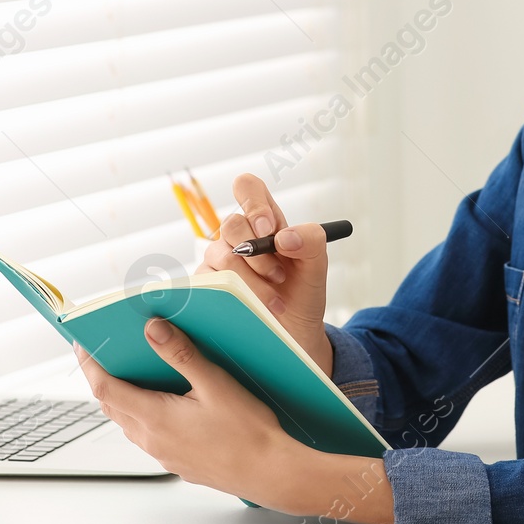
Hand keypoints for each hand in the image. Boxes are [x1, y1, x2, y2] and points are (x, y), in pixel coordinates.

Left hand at [75, 322, 394, 523]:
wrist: (273, 474)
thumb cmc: (249, 432)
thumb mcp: (216, 383)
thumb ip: (181, 353)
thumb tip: (152, 329)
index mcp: (155, 418)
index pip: (105, 388)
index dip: (89, 364)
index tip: (82, 343)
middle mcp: (153, 440)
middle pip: (112, 405)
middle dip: (104, 377)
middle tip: (105, 351)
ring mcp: (165, 455)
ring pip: (129, 422)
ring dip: (124, 397)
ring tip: (134, 371)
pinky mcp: (179, 463)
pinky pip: (149, 435)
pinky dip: (144, 413)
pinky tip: (167, 401)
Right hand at [197, 173, 332, 375]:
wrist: (294, 335)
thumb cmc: (302, 294)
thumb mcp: (317, 266)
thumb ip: (311, 241)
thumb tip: (284, 236)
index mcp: (265, 222)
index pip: (247, 188)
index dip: (254, 202)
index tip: (269, 229)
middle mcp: (238, 236)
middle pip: (231, 223)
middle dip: (257, 252)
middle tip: (278, 275)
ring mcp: (219, 260)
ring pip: (220, 254)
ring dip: (250, 279)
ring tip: (274, 300)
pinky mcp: (207, 285)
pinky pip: (208, 281)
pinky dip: (234, 295)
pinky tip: (251, 308)